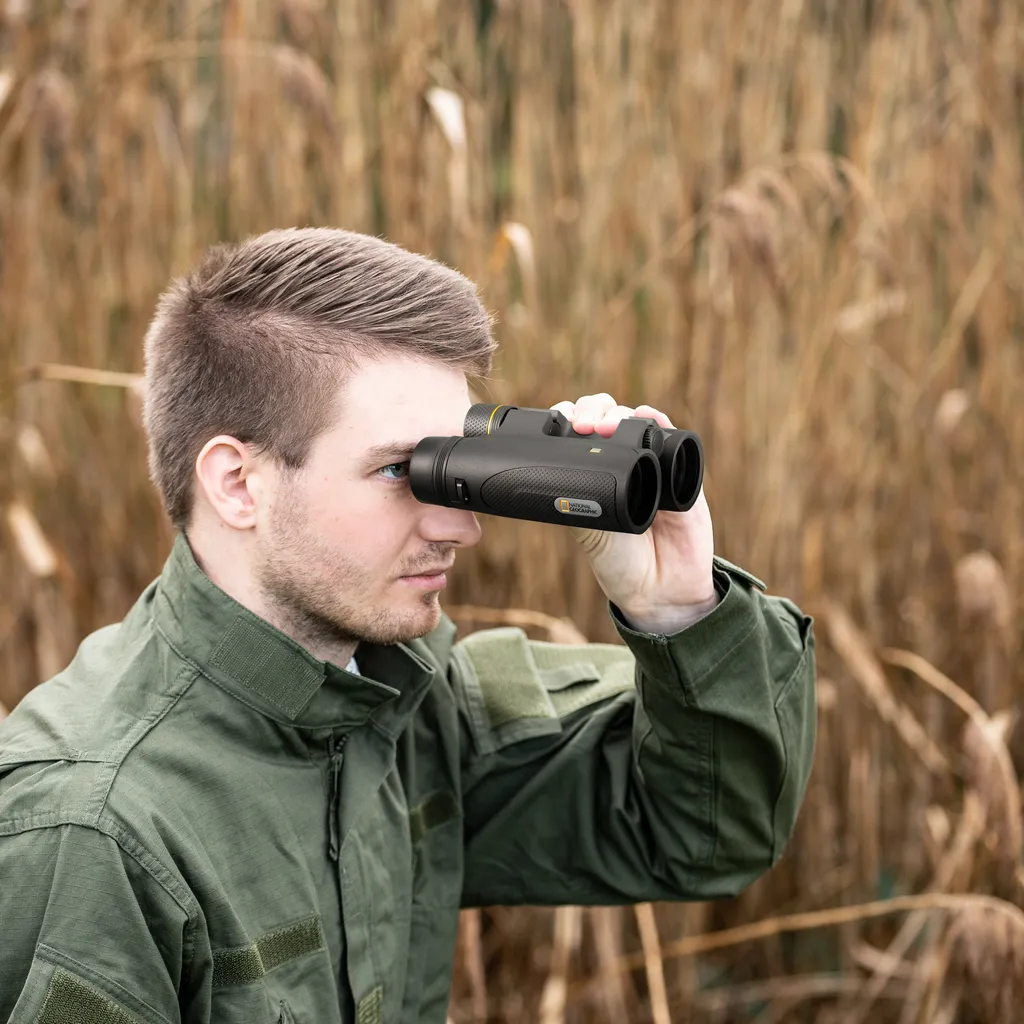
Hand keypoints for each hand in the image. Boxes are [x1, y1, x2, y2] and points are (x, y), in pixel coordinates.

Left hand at [550, 393, 716, 632]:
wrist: (660, 590)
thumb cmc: (619, 563)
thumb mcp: (586, 528)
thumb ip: (575, 495)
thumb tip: (549, 466)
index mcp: (594, 476)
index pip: (578, 435)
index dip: (568, 419)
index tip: (557, 421)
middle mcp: (621, 464)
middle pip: (605, 419)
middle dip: (591, 411)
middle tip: (582, 425)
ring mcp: (651, 464)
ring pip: (634, 421)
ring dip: (619, 412)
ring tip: (606, 423)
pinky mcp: (679, 471)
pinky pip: (671, 436)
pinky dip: (657, 419)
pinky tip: (644, 415)